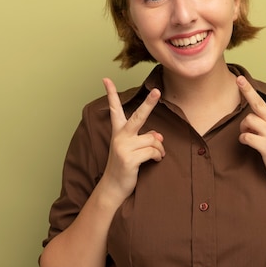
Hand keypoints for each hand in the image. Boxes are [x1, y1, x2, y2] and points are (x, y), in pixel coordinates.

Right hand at [101, 78, 165, 199]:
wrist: (114, 187)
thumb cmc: (125, 165)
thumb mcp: (133, 149)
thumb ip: (145, 138)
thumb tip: (159, 136)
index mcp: (118, 131)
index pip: (114, 109)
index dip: (110, 94)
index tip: (106, 79)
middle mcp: (120, 136)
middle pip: (138, 116)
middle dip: (149, 103)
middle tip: (157, 91)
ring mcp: (123, 147)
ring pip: (153, 139)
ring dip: (159, 149)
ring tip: (156, 155)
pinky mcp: (129, 158)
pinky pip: (153, 151)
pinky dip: (158, 156)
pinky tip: (155, 161)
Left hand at [237, 63, 265, 187]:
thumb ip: (264, 122)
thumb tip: (247, 120)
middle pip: (257, 102)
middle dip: (247, 90)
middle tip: (238, 79)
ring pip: (248, 121)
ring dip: (244, 128)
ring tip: (250, 135)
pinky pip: (246, 137)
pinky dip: (243, 140)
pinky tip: (249, 144)